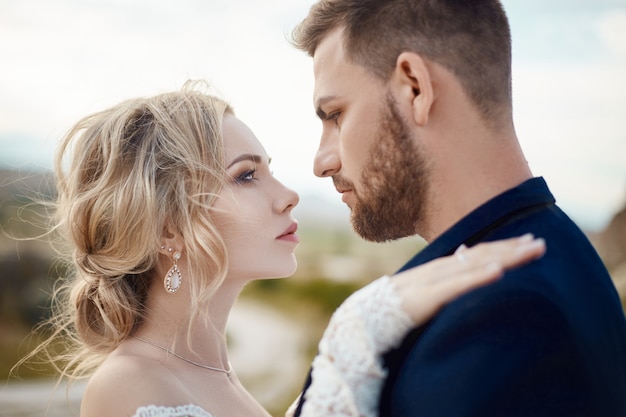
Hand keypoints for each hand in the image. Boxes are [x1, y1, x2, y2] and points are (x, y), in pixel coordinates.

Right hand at [392, 234, 545, 325]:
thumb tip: (464, 258)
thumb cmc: (395, 309)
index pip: (477, 253)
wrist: (365, 320)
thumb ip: (445, 277)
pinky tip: (499, 271)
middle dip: (512, 248)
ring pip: (475, 264)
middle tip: (541, 243)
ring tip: (530, 251)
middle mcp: (440, 268)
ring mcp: (433, 280)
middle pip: (481, 253)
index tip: (528, 242)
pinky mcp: (428, 297)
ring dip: (505, 256)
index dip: (503, 247)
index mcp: (440, 268)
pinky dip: (478, 277)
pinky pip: (457, 285)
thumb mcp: (424, 291)